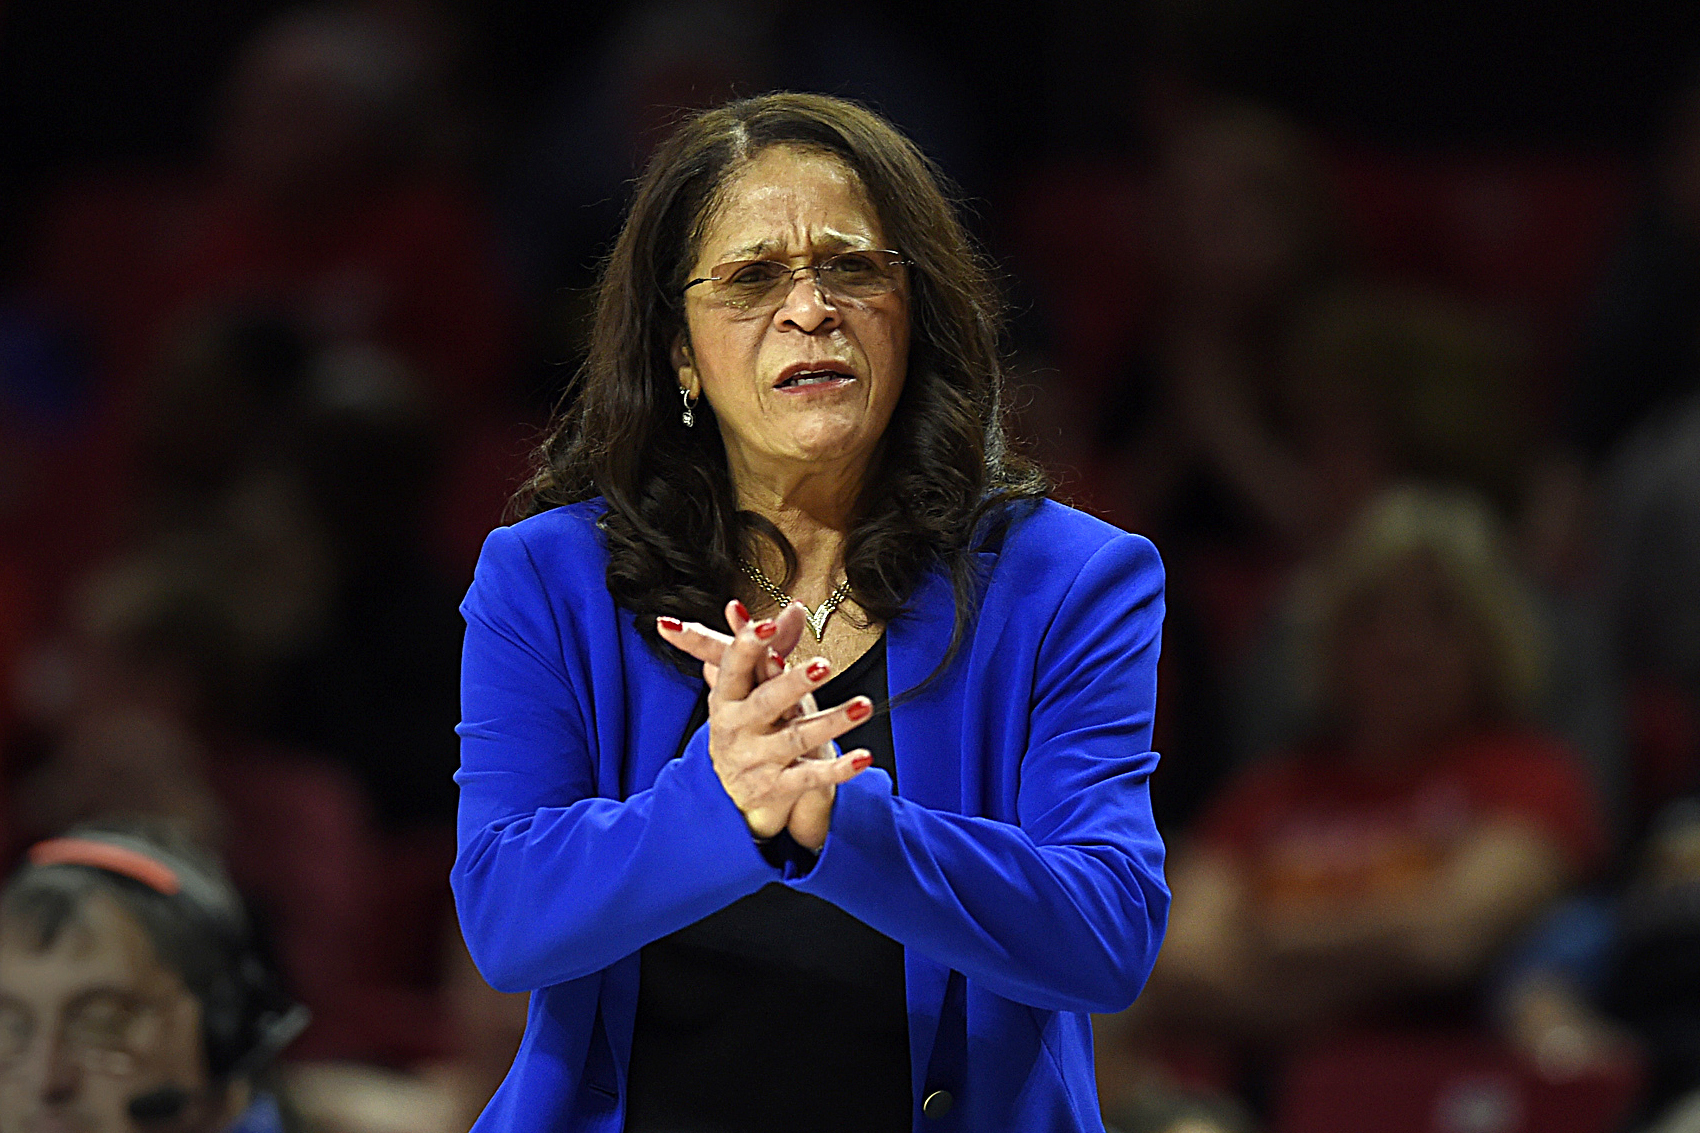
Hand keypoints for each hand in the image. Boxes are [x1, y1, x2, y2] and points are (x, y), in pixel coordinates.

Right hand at [658, 602, 869, 845]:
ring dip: (831, 722)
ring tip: (863, 706)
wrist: (735, 792)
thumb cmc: (749, 725)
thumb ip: (776, 646)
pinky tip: (863, 758)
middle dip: (794, 683)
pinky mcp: (775, 787)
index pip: (734, 667)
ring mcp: (754, 760)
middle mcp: (735, 728)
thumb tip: (796, 607)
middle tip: (824, 665)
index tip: (769, 625)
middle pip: (766, 702)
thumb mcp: (754, 687)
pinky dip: (838, 769)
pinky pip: (809, 777)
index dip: (749, 645)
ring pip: (795, 738)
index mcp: (726, 697)